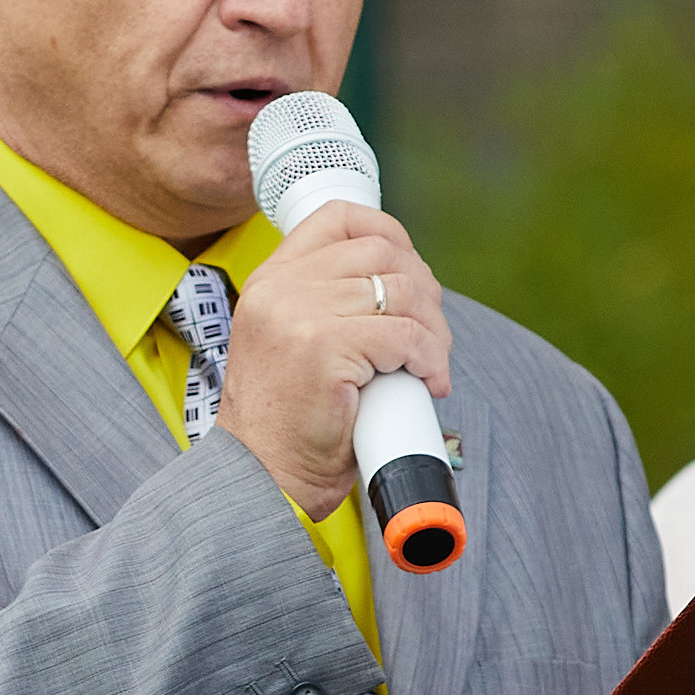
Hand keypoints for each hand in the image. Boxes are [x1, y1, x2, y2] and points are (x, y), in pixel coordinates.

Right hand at [217, 201, 450, 520]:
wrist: (261, 476)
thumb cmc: (287, 422)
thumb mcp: (292, 342)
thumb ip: (326, 303)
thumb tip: (404, 282)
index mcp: (270, 280)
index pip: (338, 218)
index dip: (389, 233)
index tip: (412, 271)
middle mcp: (281, 288)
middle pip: (382, 252)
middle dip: (424, 291)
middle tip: (432, 337)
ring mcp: (300, 314)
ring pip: (401, 293)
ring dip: (434, 330)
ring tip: (432, 364)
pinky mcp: (324, 348)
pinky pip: (405, 336)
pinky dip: (431, 358)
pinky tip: (430, 381)